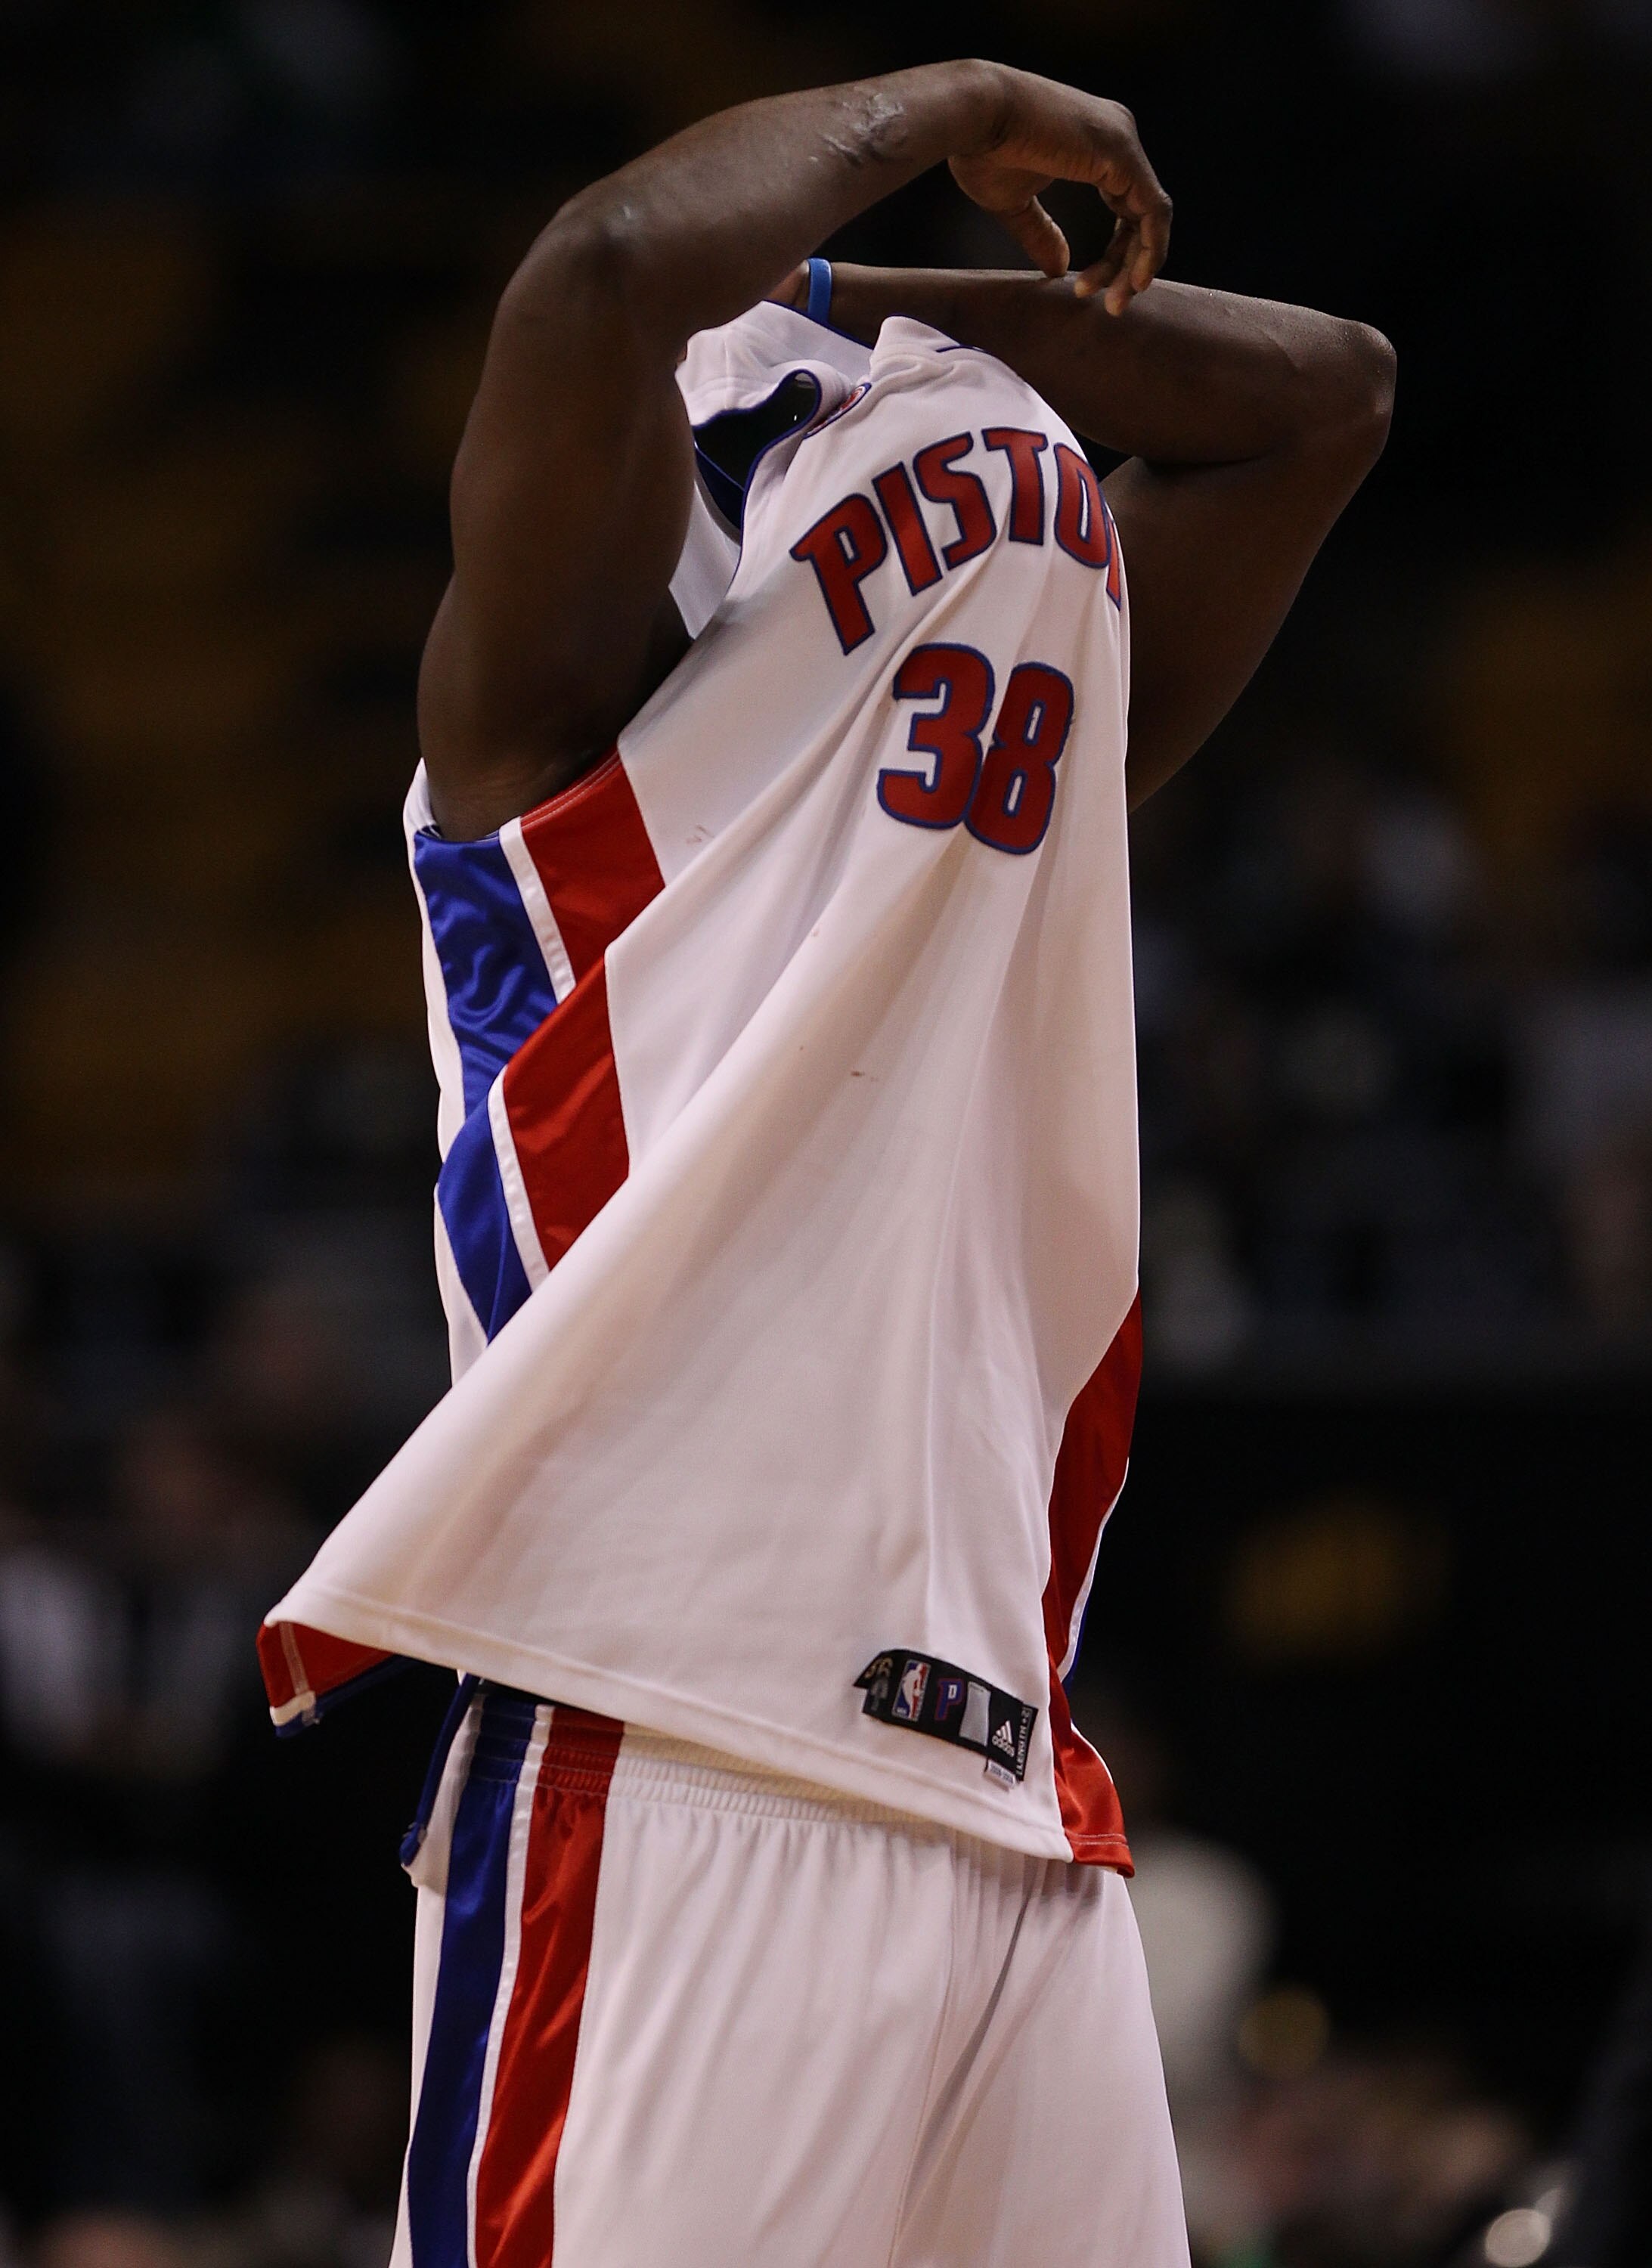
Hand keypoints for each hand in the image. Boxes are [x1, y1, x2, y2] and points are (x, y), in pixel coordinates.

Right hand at [949, 67, 1170, 314]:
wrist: (975, 114)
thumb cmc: (984, 149)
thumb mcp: (1016, 204)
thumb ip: (1043, 234)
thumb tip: (1059, 269)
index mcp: (1097, 147)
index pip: (1125, 210)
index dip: (1113, 256)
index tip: (1084, 288)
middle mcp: (1118, 139)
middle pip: (1142, 217)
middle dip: (1127, 267)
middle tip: (1108, 305)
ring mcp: (1124, 143)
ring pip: (1152, 218)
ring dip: (1138, 266)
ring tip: (1114, 302)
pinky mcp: (1123, 154)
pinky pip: (1154, 211)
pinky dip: (1150, 249)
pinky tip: (1135, 281)